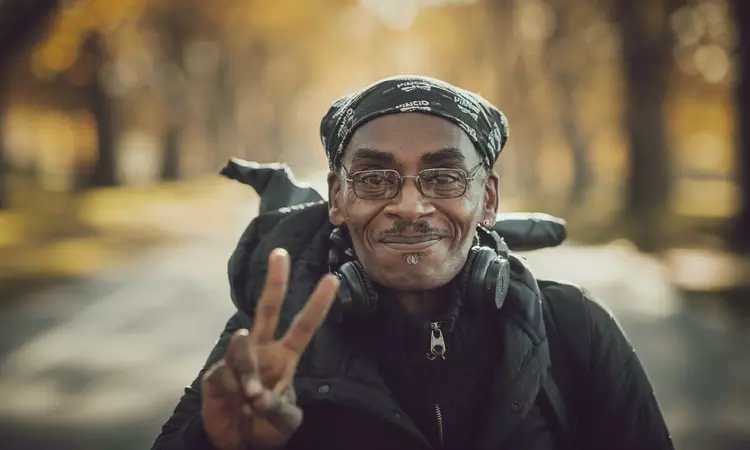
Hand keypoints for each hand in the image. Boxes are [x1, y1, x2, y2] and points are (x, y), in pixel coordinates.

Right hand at [202, 248, 338, 449]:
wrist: (236, 444)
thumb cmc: (265, 427)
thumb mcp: (284, 422)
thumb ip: (278, 409)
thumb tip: (256, 394)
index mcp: (284, 358)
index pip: (303, 326)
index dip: (318, 305)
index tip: (332, 279)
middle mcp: (262, 351)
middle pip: (268, 310)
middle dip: (275, 281)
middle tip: (281, 253)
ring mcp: (237, 361)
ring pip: (242, 350)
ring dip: (248, 375)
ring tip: (252, 398)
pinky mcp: (216, 375)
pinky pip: (224, 374)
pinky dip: (233, 389)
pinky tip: (236, 400)